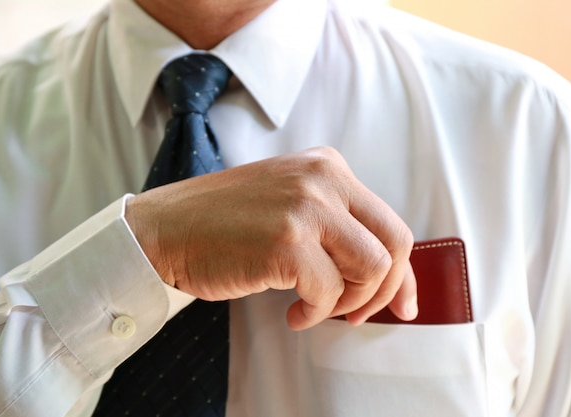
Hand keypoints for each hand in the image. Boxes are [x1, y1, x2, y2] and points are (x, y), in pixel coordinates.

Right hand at [126, 147, 416, 329]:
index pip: (390, 222)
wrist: (166, 229)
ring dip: (349, 302)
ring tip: (316, 308)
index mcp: (328, 167)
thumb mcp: (290, 203)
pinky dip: (317, 313)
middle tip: (358, 314)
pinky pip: (330, 293)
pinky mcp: (287, 242)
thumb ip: (335, 224)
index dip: (404, 271)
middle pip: (395, 243)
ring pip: (372, 268)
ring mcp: (306, 208)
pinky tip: (293, 313)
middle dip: (385, 290)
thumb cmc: (225, 225)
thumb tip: (380, 270)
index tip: (404, 303)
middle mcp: (323, 179)